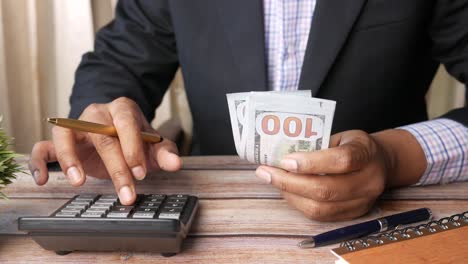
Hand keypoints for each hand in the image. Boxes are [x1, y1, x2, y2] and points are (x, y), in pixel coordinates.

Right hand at [29, 97, 181, 204]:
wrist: (114, 130)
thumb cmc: (135, 138)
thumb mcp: (153, 144)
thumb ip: (164, 152)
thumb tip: (176, 164)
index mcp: (122, 109)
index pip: (126, 124)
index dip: (133, 149)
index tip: (141, 173)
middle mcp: (96, 112)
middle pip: (102, 136)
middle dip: (115, 167)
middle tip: (126, 193)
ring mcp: (75, 125)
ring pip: (65, 135)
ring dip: (70, 158)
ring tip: (78, 182)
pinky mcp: (60, 141)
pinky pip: (43, 147)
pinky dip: (39, 162)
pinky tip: (43, 180)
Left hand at [255, 129, 426, 220]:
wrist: (380, 162)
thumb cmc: (353, 145)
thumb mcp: (340, 135)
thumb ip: (317, 144)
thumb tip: (280, 153)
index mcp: (366, 153)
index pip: (341, 160)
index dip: (311, 163)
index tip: (285, 160)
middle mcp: (369, 181)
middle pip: (326, 189)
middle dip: (289, 182)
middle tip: (266, 172)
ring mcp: (363, 202)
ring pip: (320, 208)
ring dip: (290, 195)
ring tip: (272, 181)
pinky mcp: (353, 215)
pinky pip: (320, 216)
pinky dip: (298, 203)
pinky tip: (286, 190)